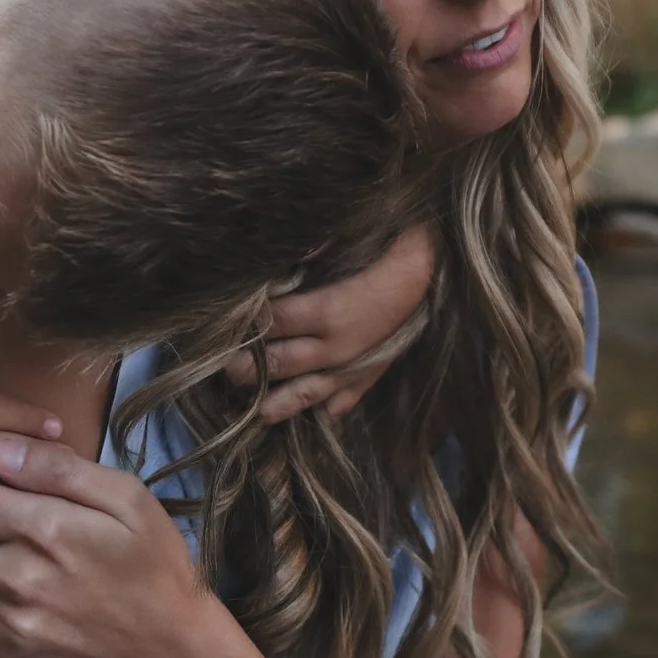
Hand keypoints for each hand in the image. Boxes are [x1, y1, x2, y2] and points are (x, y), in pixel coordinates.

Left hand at [231, 225, 434, 421]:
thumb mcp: (343, 245)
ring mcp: (352, 368)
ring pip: (305, 393)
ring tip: (255, 411)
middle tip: (223, 368)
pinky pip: (342, 400)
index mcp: (327, 312)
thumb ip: (305, 257)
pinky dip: (325, 407)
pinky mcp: (370, 377)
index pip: (271, 322)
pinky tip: (312, 413)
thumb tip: (271, 260)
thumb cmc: (386, 248)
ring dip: (276, 402)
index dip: (245, 323)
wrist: (436, 270)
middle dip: (246, 368)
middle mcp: (335, 348)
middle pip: (278, 363)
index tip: (221, 323)